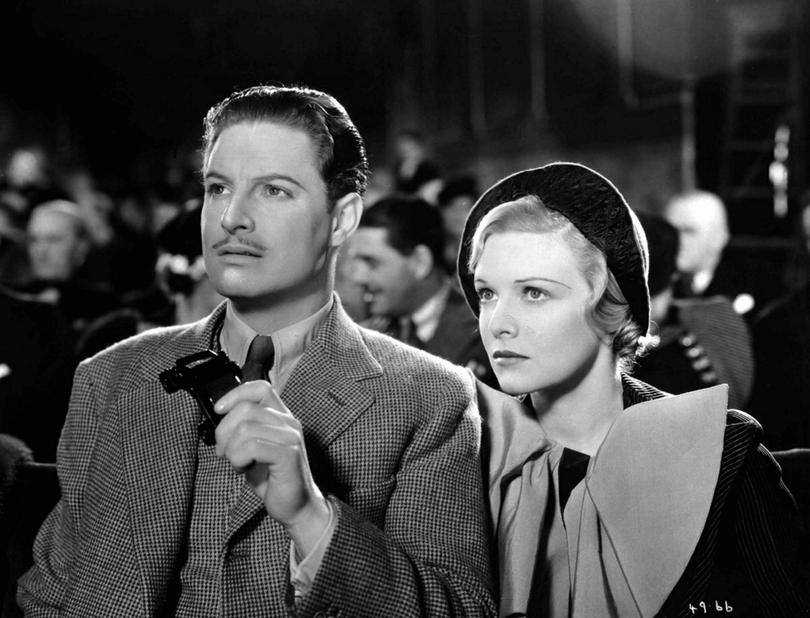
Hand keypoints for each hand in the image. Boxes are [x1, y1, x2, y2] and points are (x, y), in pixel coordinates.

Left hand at [214, 380, 329, 553]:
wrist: (296, 506)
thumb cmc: (272, 478)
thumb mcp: (253, 447)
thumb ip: (243, 428)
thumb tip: (220, 416)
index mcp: (281, 417)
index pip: (260, 388)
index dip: (235, 394)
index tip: (219, 410)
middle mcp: (288, 422)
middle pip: (245, 409)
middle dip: (224, 431)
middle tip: (224, 452)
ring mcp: (290, 438)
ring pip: (245, 428)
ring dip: (232, 450)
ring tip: (238, 463)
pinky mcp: (289, 455)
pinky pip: (252, 447)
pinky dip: (239, 459)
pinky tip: (244, 469)